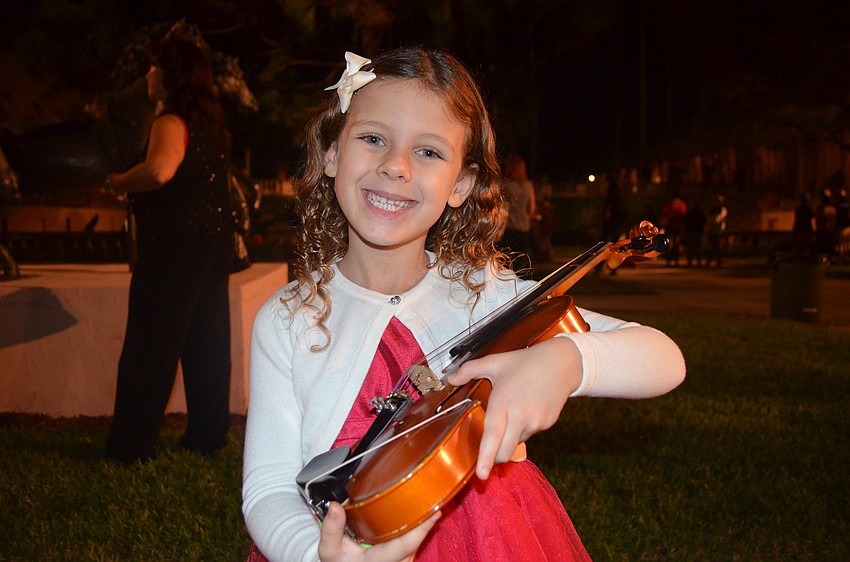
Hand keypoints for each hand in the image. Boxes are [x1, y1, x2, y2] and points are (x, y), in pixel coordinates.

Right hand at [318, 502, 439, 561]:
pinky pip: (415, 542)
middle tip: (427, 494)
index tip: (434, 512)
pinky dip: (415, 528)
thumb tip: (335, 506)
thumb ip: (331, 530)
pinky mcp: (405, 558)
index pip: (407, 543)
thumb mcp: (330, 550)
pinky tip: (415, 514)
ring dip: (419, 522)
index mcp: (380, 561)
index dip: (423, 527)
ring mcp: (403, 561)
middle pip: (416, 538)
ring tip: (422, 500)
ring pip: (418, 540)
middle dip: (421, 518)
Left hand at [446, 337, 582, 479]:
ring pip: (516, 443)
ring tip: (513, 412)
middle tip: (488, 451)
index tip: (481, 474)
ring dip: (509, 438)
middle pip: (504, 451)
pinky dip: (523, 429)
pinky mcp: (547, 424)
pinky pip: (529, 435)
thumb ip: (469, 370)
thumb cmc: (525, 362)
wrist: (561, 363)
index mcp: (503, 403)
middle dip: (494, 457)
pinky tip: (526, 410)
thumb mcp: (494, 362)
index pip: (492, 436)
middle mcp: (520, 416)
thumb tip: (450, 378)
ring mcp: (535, 422)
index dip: (485, 457)